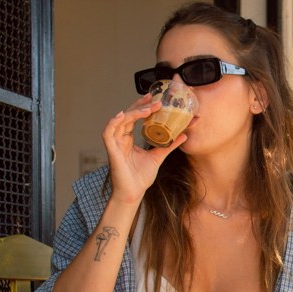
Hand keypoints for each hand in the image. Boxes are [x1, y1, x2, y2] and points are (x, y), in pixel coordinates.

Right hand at [102, 87, 181, 204]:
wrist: (133, 193)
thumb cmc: (141, 177)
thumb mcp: (158, 156)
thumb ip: (169, 145)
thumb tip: (184, 135)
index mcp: (128, 138)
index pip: (134, 117)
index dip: (143, 107)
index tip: (156, 99)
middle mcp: (120, 138)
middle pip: (128, 115)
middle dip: (140, 105)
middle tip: (154, 98)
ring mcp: (115, 143)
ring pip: (120, 121)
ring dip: (133, 112)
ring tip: (147, 107)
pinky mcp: (111, 150)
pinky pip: (108, 132)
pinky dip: (114, 122)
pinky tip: (123, 115)